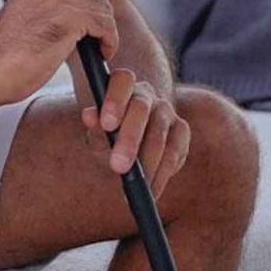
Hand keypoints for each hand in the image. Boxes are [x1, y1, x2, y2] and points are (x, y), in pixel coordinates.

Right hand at [0, 0, 118, 106]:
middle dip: (102, 13)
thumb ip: (48, 1)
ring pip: (103, 8)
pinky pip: (105, 25)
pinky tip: (101, 53)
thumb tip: (77, 6)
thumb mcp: (26, 13)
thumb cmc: (5, 54)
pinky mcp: (67, 20)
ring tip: (98, 47)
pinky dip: (109, 40)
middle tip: (96, 34)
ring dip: (107, 30)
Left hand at [80, 69, 190, 197]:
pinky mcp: (182, 131)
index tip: (107, 124)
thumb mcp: (98, 131)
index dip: (115, 100)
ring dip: (147, 163)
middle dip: (129, 139)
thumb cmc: (110, 134)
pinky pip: (175, 152)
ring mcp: (167, 111)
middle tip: (117, 166)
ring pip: (159, 135)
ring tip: (135, 185)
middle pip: (141, 110)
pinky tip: (151, 189)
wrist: (131, 142)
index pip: (122, 80)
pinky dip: (162, 174)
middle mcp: (147, 94)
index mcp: (123, 85)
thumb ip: (96, 125)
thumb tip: (89, 116)